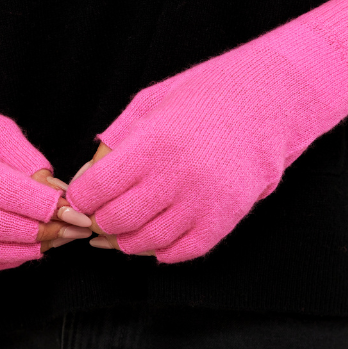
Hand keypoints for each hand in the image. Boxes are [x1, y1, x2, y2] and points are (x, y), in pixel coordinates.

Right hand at [0, 66, 92, 271]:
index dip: (45, 204)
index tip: (77, 207)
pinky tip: (31, 246)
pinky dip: (8, 259)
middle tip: (78, 228)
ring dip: (29, 249)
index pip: (5, 191)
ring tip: (61, 238)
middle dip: (45, 230)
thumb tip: (59, 192)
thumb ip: (25, 159)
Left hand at [66, 0, 347, 262]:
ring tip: (128, 227)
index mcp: (151, 144)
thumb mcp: (151, 104)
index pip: (94, 191)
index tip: (84, 196)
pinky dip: (164, 250)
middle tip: (103, 213)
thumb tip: (88, 174)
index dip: (81, 198)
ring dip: (129, 239)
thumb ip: (117, 138)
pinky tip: (159, 236)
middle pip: (115, 221)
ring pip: (146, 242)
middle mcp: (175, 177)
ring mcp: (202, 201)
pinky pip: (182, 251)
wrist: (266, 102)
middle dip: (101, 220)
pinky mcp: (224, 218)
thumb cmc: (204, 97)